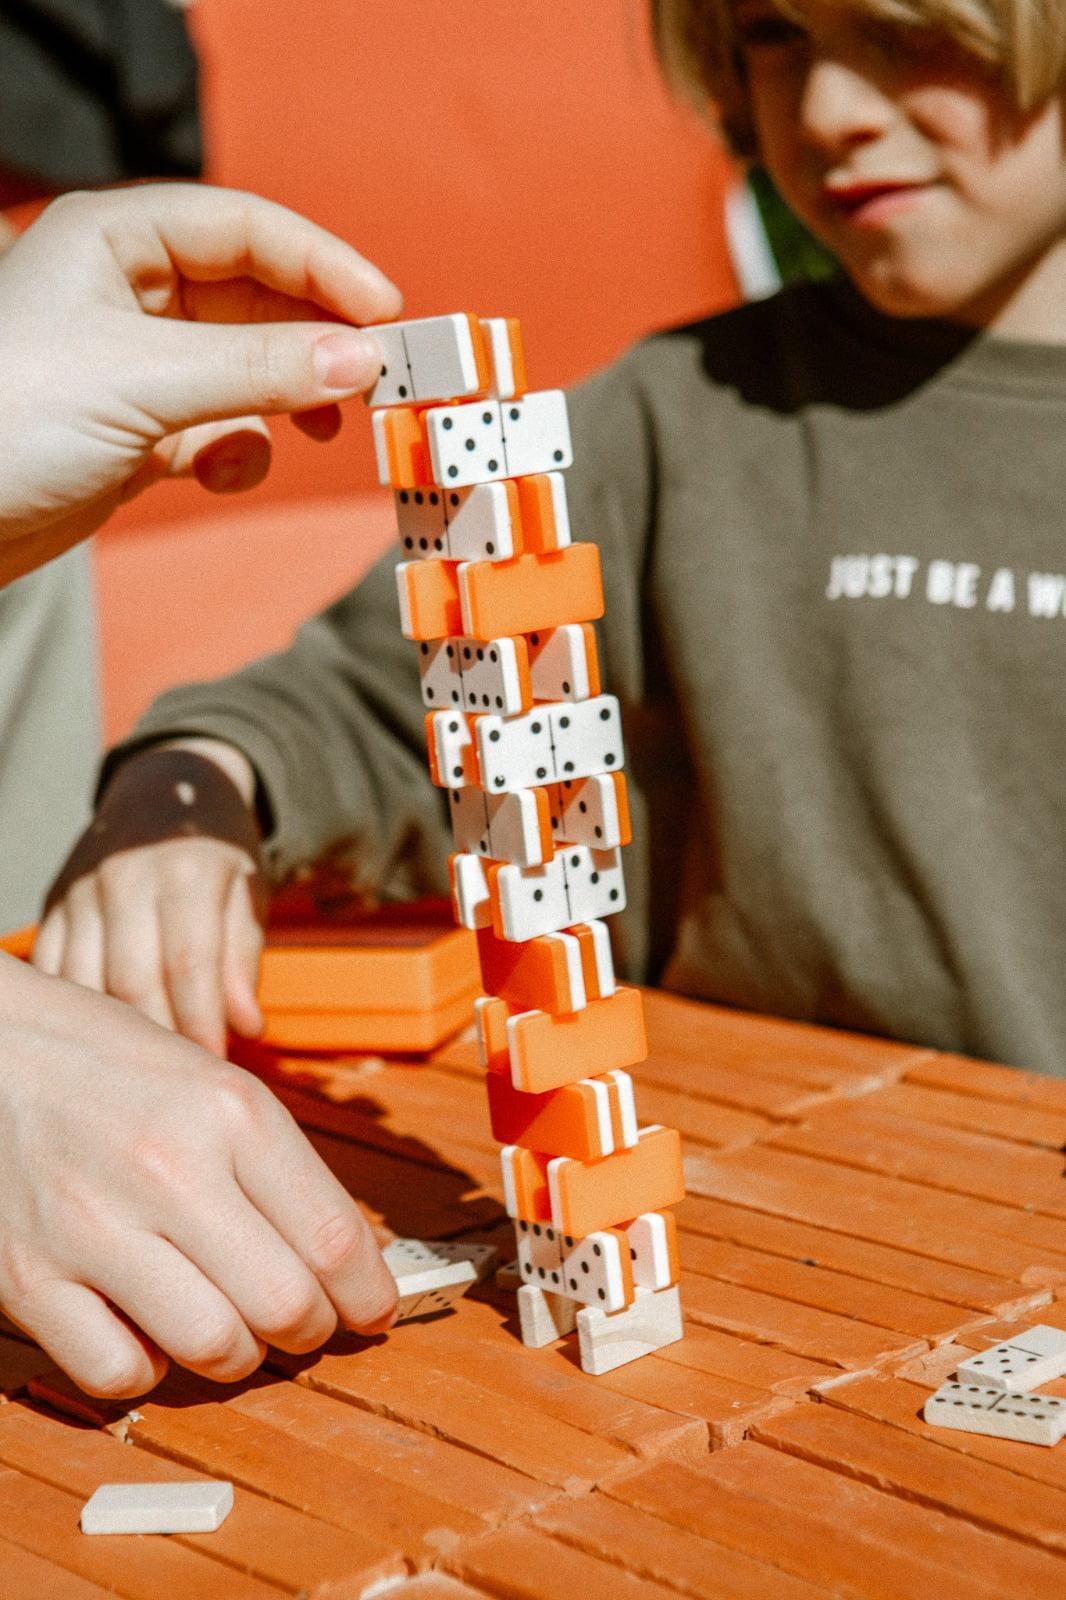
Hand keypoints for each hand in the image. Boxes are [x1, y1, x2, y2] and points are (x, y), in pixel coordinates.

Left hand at [0, 183, 399, 582]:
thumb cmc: (8, 424)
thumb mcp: (143, 384)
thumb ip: (258, 369)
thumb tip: (362, 359)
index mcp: (114, 238)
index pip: (246, 227)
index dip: (323, 264)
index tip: (386, 312)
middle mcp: (129, 290)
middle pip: (259, 297)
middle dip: (314, 341)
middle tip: (377, 379)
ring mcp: (139, 362)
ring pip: (249, 366)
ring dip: (285, 401)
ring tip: (322, 430)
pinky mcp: (142, 427)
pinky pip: (222, 425)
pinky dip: (237, 451)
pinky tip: (219, 472)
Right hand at [0, 955, 396, 1395]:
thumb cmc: (115, 1065)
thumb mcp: (219, 1085)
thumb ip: (281, 1169)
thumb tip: (348, 1261)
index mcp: (232, 1112)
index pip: (335, 1237)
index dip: (370, 1295)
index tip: (375, 1311)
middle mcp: (168, 1169)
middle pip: (287, 1305)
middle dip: (313, 1330)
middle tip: (305, 1323)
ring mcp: (93, 1227)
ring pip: (215, 1348)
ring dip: (241, 1356)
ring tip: (234, 1328)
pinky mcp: (28, 1277)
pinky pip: (119, 1372)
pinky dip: (149, 1369)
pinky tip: (151, 1329)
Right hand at [35, 739, 265, 1055]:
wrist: (163, 794)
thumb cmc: (216, 855)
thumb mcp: (246, 894)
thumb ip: (243, 960)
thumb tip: (246, 1028)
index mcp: (186, 869)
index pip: (189, 965)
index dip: (202, 1022)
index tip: (216, 1064)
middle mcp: (126, 876)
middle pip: (133, 980)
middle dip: (162, 1038)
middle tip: (184, 1078)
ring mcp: (82, 891)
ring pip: (88, 982)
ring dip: (117, 1034)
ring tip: (147, 1070)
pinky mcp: (55, 906)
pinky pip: (54, 971)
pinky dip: (76, 1012)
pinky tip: (103, 1040)